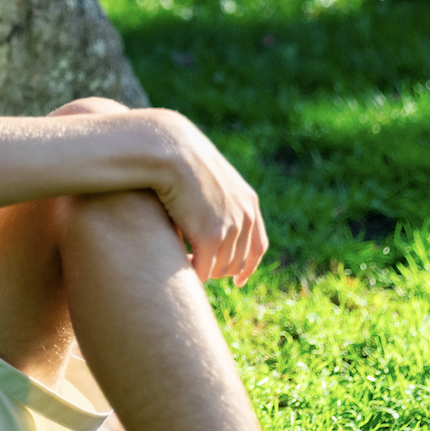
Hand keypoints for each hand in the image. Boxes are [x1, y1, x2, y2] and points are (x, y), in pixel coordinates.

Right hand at [139, 109, 266, 285]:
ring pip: (220, 267)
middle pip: (238, 261)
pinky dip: (194, 273)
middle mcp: (245, 217)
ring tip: (186, 266)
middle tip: (200, 271)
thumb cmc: (182, 158)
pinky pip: (203, 268)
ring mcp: (229, 228)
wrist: (172, 150)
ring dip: (205, 271)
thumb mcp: (209, 177)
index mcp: (249, 203)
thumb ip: (215, 196)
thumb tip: (204, 212)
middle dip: (220, 270)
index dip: (248, 267)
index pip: (257, 246)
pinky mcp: (209, 236)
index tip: (237, 280)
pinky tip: (181, 269)